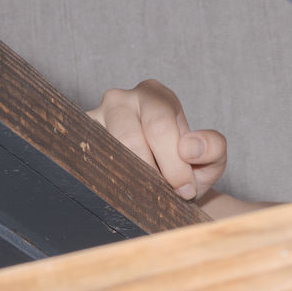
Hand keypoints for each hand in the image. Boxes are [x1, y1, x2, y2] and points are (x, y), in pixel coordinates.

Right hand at [90, 79, 227, 202]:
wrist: (164, 183)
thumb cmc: (188, 165)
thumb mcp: (212, 157)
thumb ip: (213, 148)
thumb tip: (189, 148)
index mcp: (156, 96)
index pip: (160, 127)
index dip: (173, 163)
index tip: (185, 189)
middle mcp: (121, 99)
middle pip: (130, 138)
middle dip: (151, 173)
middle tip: (165, 195)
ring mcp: (94, 117)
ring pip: (106, 150)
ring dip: (128, 177)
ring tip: (147, 192)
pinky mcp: (78, 138)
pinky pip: (87, 159)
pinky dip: (107, 179)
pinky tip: (124, 189)